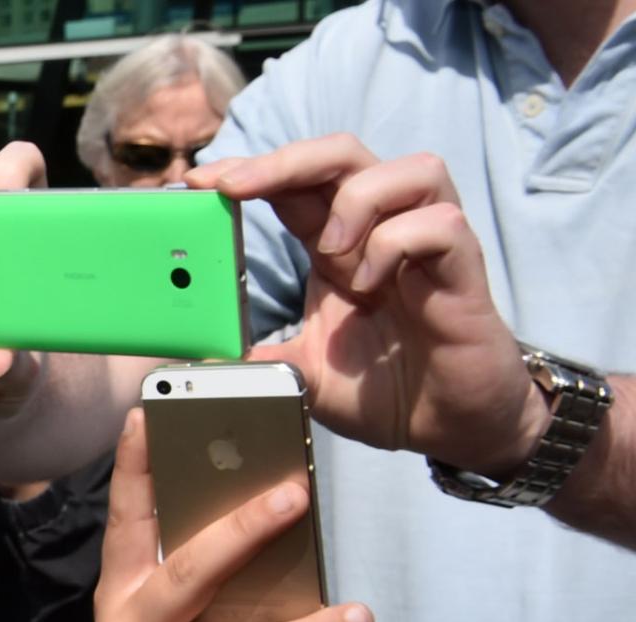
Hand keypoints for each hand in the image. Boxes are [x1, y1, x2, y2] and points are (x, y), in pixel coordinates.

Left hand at [190, 138, 543, 475]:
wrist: (447, 426)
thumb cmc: (382, 389)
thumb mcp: (301, 373)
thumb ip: (256, 359)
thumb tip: (199, 360)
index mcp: (337, 247)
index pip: (296, 184)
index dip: (252, 171)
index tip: (199, 182)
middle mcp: (382, 233)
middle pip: (345, 155)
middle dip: (287, 160)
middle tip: (235, 187)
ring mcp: (428, 247)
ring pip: (412, 169)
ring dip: (359, 200)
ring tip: (333, 255)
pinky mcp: (464, 272)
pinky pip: (442, 223)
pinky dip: (400, 241)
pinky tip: (375, 283)